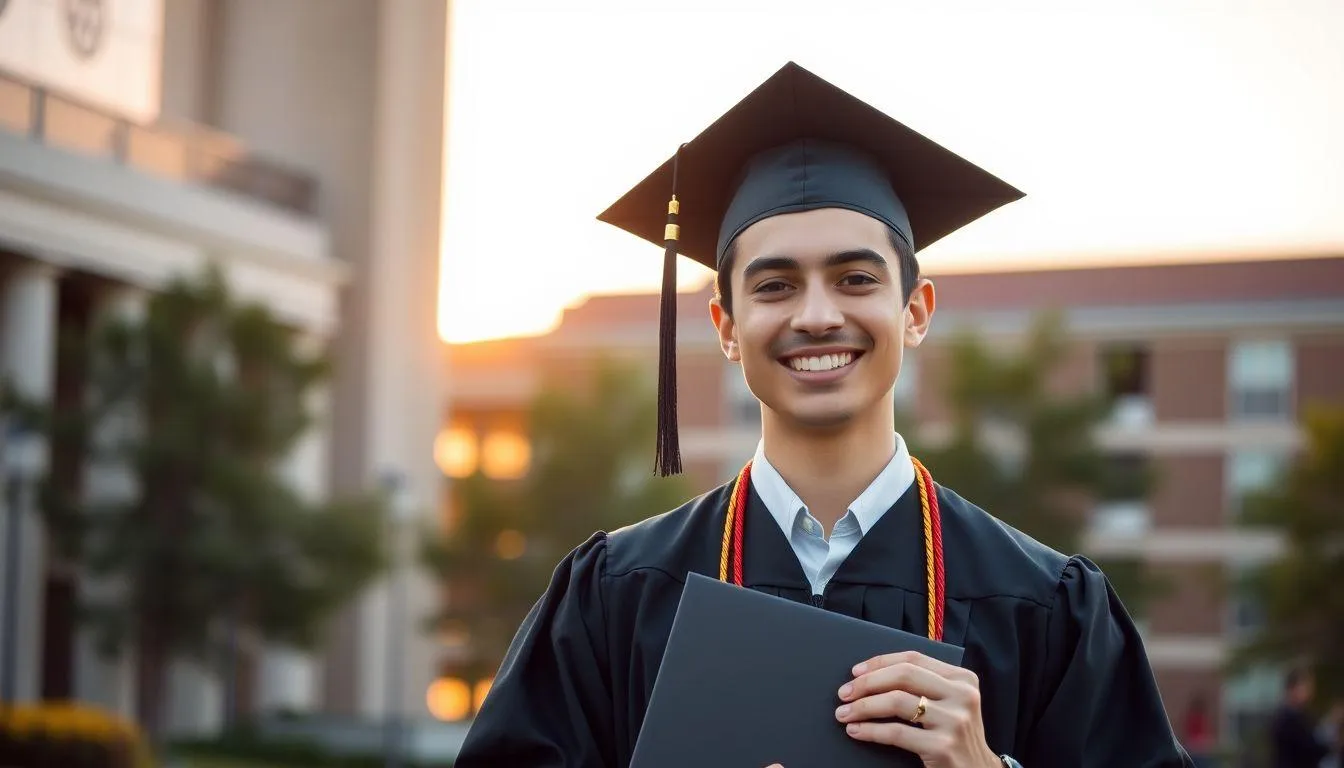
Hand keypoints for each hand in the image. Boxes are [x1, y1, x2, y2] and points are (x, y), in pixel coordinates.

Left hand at [834, 651, 999, 767]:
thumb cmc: (955, 735)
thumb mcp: (950, 703)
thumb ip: (925, 685)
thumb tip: (871, 675)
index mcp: (963, 678)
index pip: (913, 659)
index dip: (880, 662)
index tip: (855, 671)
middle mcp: (962, 696)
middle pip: (903, 676)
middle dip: (867, 683)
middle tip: (844, 693)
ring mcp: (954, 721)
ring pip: (896, 702)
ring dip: (863, 706)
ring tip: (844, 713)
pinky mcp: (943, 746)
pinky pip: (896, 732)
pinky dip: (870, 730)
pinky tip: (856, 730)